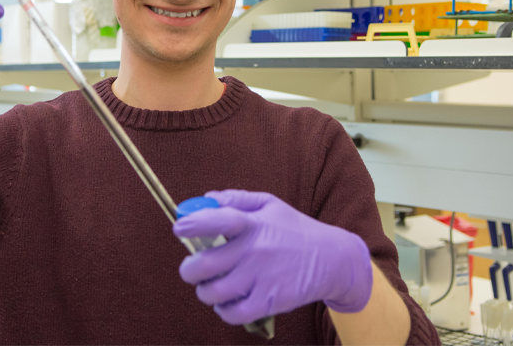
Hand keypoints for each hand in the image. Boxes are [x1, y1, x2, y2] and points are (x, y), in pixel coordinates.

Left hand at [172, 190, 372, 324]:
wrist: (333, 260)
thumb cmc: (295, 229)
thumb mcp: (270, 204)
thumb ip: (236, 199)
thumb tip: (204, 198)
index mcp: (254, 224)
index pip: (217, 220)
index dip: (193, 223)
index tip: (180, 228)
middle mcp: (255, 251)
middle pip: (204, 265)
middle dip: (189, 269)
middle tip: (192, 268)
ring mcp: (261, 278)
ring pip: (213, 293)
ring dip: (204, 291)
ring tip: (211, 286)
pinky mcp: (269, 302)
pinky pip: (232, 313)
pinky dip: (223, 310)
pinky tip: (228, 301)